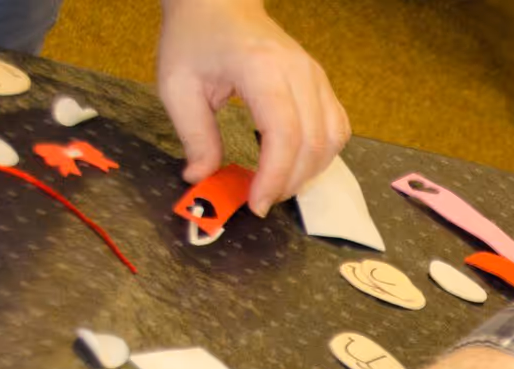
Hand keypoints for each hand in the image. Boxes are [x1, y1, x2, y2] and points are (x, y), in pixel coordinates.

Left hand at [156, 0, 347, 214]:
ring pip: (332, 139)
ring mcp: (316, 76)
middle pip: (313, 142)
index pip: (284, 133)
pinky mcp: (322, 83)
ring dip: (309, 172)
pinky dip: (322, 155)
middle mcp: (299, 71)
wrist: (218, 3)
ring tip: (278, 184)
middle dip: (290, 182)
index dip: (274, 176)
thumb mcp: (176, 86)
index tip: (256, 203)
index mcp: (261, 68)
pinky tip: (296, 164)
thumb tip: (201, 178)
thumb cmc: (195, 39)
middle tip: (262, 200)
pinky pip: (337, 128)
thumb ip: (193, 136)